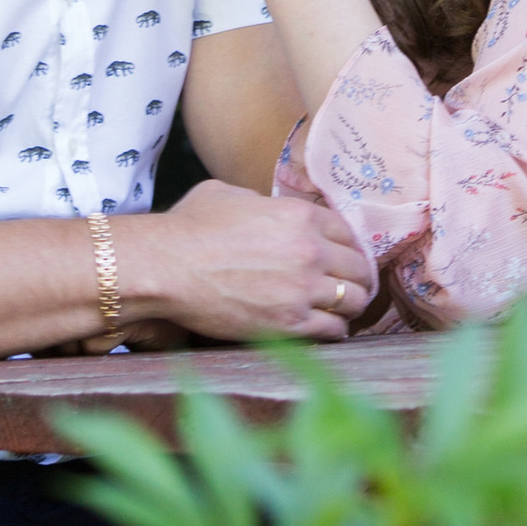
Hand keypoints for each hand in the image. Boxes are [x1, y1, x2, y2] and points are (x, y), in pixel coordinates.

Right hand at [127, 177, 376, 340]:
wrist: (168, 267)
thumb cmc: (191, 227)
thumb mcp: (232, 195)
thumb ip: (264, 203)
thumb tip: (268, 210)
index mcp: (299, 214)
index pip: (348, 231)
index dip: (348, 245)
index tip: (345, 257)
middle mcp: (310, 250)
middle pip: (358, 267)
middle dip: (356, 276)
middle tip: (350, 285)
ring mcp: (303, 288)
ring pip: (353, 300)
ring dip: (350, 305)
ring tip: (342, 309)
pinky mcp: (290, 323)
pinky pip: (333, 330)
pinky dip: (335, 330)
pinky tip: (327, 328)